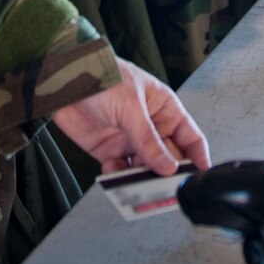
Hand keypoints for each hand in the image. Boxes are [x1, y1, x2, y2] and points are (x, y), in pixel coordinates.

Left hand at [53, 59, 210, 175]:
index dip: (198, 157)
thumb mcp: (131, 106)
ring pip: (145, 168)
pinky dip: (119, 178)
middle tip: (165, 187)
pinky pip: (120, 171)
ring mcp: (130, 139)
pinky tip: (114, 174)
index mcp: (164, 109)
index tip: (199, 177)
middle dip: (167, 174)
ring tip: (137, 185)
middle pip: (168, 158)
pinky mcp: (109, 150)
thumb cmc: (103, 75)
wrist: (64, 79)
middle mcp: (150, 126)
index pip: (190, 137)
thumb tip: (168, 166)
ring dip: (142, 179)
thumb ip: (148, 139)